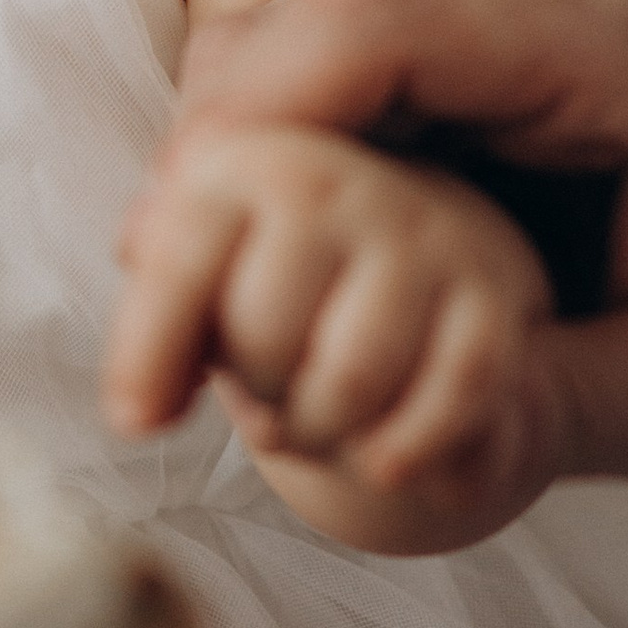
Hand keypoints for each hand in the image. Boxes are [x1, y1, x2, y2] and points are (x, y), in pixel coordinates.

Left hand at [104, 122, 552, 553]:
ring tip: (319, 424)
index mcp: (244, 160)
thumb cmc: (276, 287)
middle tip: (268, 401)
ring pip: (350, 379)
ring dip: (324, 434)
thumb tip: (139, 358)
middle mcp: (337, 179)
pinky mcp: (492, 293)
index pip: (182, 258)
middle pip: (263, 336)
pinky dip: (407, 453)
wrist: (411, 276)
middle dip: (255, 397)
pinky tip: (384, 466)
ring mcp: (424, 231)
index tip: (135, 422)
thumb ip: (160, 303)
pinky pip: (446, 400)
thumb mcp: (203, 280)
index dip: (148, 348)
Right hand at [108, 0, 627, 555]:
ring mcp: (531, 16)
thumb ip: (543, 409)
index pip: (375, 20)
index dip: (237, 124)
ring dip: (242, 178)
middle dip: (212, 165)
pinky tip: (264, 292)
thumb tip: (359, 436)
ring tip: (190, 324)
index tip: (160, 251)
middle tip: (155, 324)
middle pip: (316, 24)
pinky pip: (362, 93)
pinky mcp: (509, 67)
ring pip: (319, 55)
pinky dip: (296, 183)